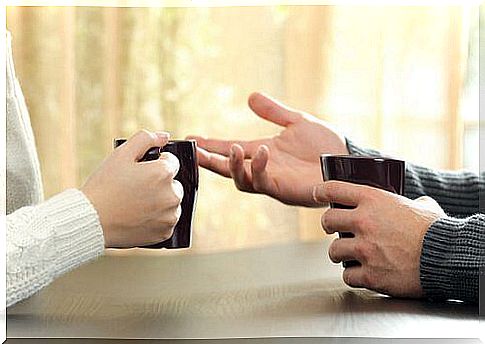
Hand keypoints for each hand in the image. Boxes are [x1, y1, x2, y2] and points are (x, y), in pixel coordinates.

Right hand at [81, 130, 183, 247]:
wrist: (91, 221)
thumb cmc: (104, 187)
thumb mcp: (121, 154)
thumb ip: (145, 139)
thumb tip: (164, 136)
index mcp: (163, 173)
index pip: (171, 162)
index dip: (154, 165)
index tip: (139, 173)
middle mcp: (172, 195)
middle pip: (174, 183)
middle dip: (160, 184)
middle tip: (135, 189)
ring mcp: (170, 216)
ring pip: (171, 203)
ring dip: (160, 201)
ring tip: (136, 203)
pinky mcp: (165, 232)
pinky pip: (167, 221)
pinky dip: (156, 219)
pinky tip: (138, 216)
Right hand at [188, 92, 347, 206]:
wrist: (347, 159)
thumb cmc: (325, 144)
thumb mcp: (297, 121)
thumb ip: (273, 111)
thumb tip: (250, 97)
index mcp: (264, 152)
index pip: (231, 148)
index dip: (211, 145)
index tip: (191, 139)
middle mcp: (263, 168)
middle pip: (228, 168)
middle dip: (209, 160)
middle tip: (194, 151)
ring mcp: (272, 181)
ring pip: (240, 180)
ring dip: (231, 165)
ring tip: (231, 147)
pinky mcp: (282, 190)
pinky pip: (262, 182)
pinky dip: (257, 167)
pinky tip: (262, 152)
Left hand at [314, 181, 445, 297]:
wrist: (448, 257)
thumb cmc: (437, 230)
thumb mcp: (421, 206)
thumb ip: (409, 203)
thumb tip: (417, 204)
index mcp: (373, 200)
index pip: (334, 189)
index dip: (321, 191)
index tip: (316, 194)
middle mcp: (364, 222)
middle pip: (327, 221)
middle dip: (328, 226)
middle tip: (334, 230)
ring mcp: (365, 249)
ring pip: (334, 251)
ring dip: (340, 255)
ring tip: (349, 256)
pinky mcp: (370, 274)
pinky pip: (347, 276)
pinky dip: (353, 276)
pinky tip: (362, 273)